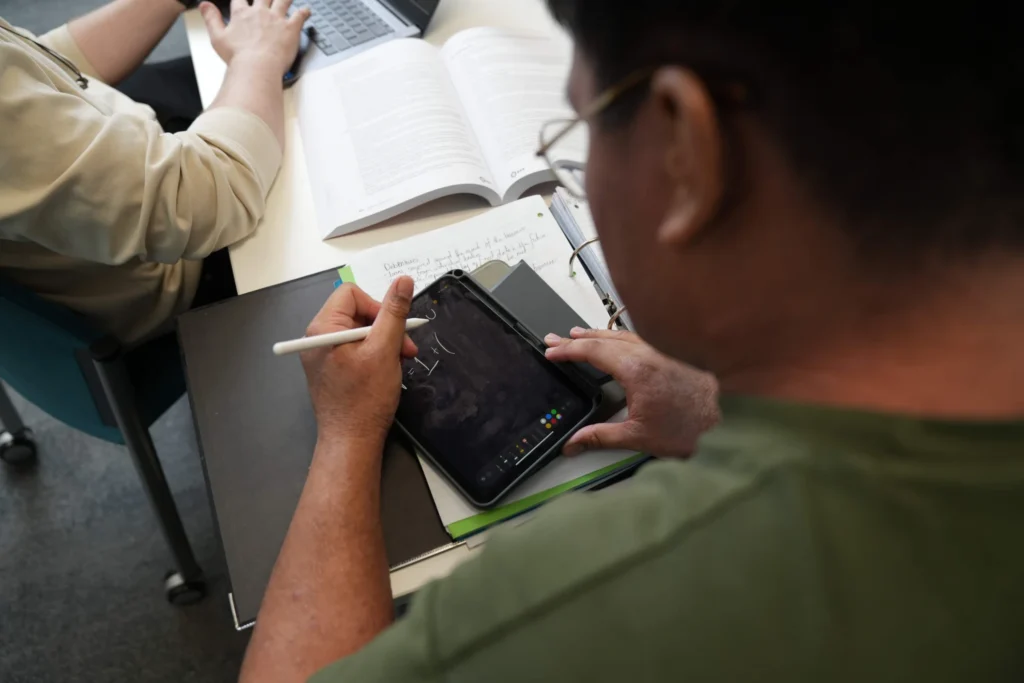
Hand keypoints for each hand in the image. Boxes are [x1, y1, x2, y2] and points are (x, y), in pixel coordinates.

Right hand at [199, 0, 310, 73]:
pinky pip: (300, 15)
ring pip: (283, 0)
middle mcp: (260, 13)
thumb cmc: (238, 57)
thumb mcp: (217, 37)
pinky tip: (307, 10)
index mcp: (242, 15)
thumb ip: (211, 19)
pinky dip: (305, 12)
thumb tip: (203, 5)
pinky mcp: (290, 28)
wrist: (257, 67)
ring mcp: (276, 19)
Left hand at [301, 278, 418, 446]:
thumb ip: (394, 312)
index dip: (378, 307)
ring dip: (384, 342)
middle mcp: (317, 337)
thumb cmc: (365, 398)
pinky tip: (387, 370)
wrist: (351, 441)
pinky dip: (374, 354)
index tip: (394, 329)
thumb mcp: (385, 349)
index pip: (352, 294)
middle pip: (356, 312)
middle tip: (406, 348)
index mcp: (323, 328)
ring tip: (400, 360)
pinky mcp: (330, 369)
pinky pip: (354, 349)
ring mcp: (322, 354)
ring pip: (359, 331)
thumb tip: (403, 280)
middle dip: (385, 327)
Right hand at [545, 328, 719, 457]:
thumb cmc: (691, 428)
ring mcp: (662, 349)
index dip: (568, 350)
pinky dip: (619, 336)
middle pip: (604, 338)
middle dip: (577, 339)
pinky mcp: (673, 352)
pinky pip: (639, 336)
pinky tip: (616, 341)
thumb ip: (600, 437)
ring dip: (598, 334)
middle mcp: (649, 352)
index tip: (551, 350)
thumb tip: (574, 443)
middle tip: (556, 340)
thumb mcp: (638, 437)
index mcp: (636, 369)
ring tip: (579, 334)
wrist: (728, 422)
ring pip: (622, 334)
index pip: (593, 351)